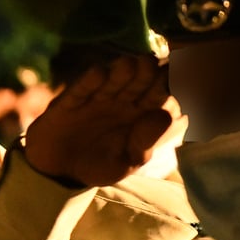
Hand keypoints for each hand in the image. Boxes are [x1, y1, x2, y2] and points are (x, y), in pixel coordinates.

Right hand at [24, 56, 174, 186]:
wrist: (59, 174)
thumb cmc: (98, 166)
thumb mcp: (126, 162)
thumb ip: (146, 142)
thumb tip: (167, 115)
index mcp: (140, 114)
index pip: (161, 94)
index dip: (171, 84)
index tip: (180, 77)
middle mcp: (120, 102)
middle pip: (138, 81)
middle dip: (148, 72)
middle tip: (152, 66)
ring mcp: (94, 100)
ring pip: (112, 80)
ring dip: (121, 71)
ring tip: (130, 65)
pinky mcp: (68, 104)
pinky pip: (79, 90)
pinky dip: (88, 82)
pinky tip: (98, 73)